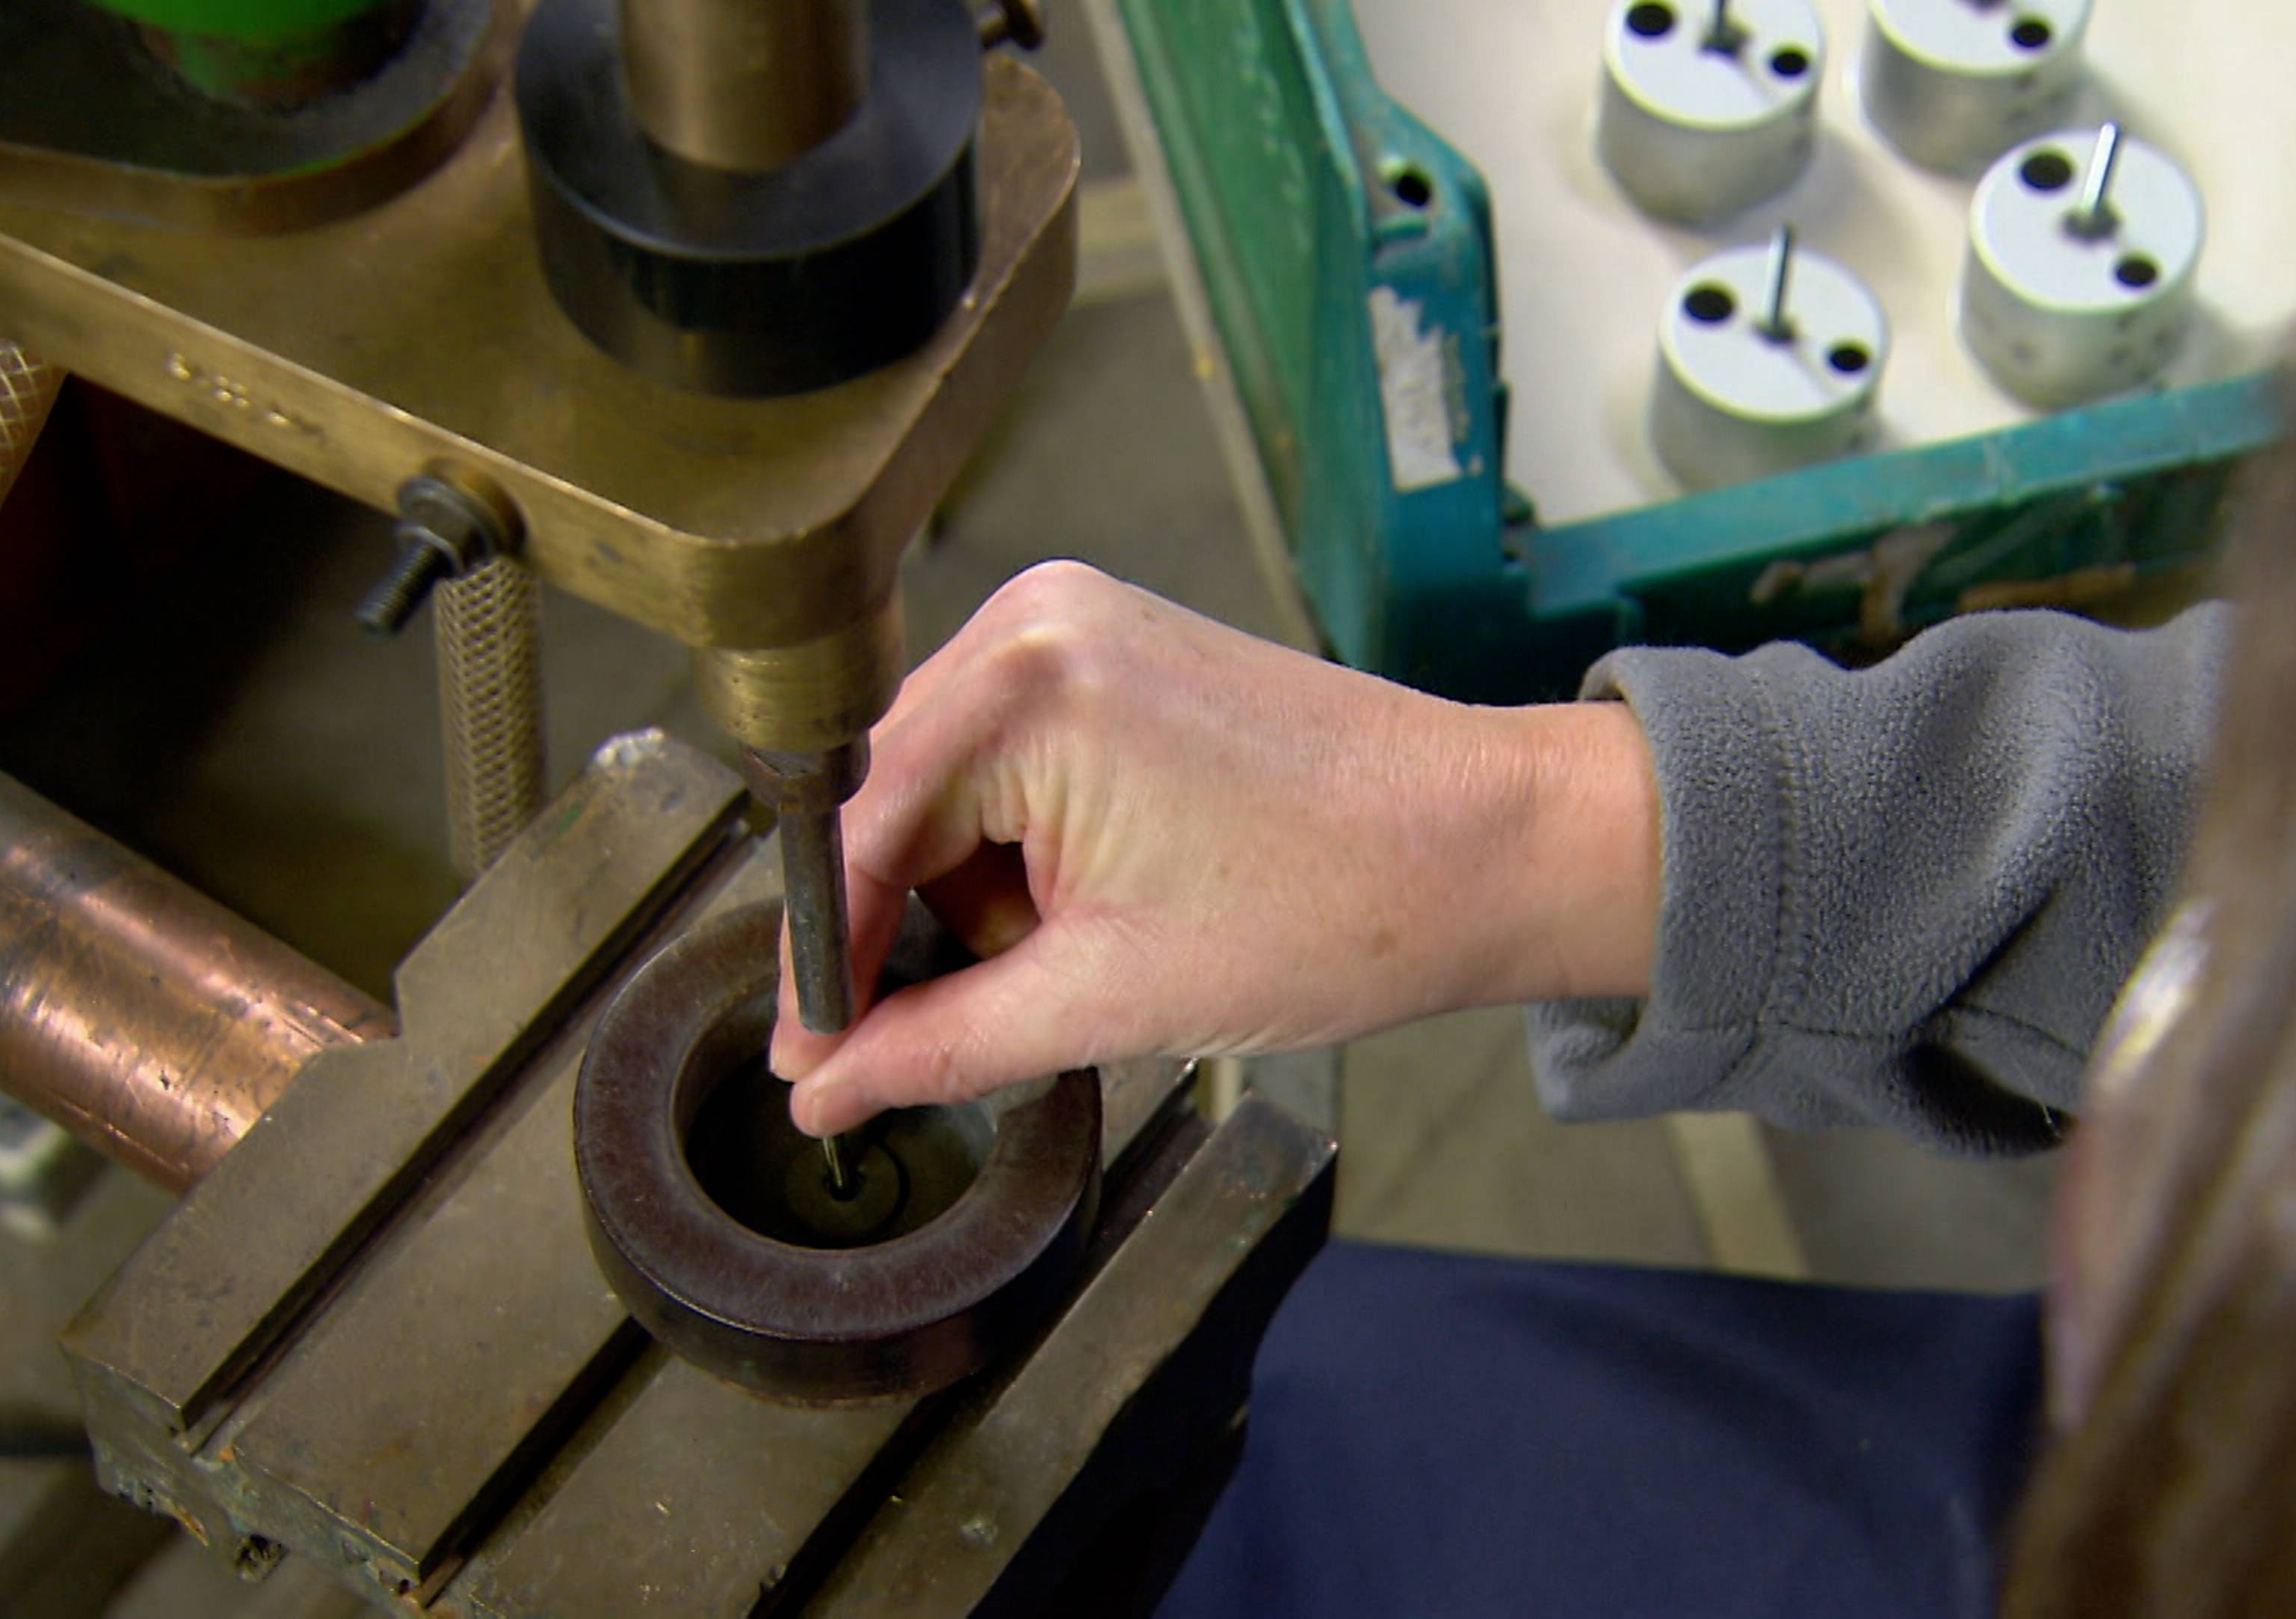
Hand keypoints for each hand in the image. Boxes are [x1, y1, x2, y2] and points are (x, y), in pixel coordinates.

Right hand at [771, 561, 1660, 1135]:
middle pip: (887, 800)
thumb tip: (825, 1086)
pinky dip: (1016, 842)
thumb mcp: (1109, 998)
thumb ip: (939, 1043)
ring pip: (942, 785)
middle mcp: (1033, 620)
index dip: (823, 961)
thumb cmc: (1341, 904)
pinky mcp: (1114, 644)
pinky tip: (1084, 905)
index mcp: (1024, 684)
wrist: (1487, 846)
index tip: (808, 1056)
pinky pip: (1004, 753)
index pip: (852, 835)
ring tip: (1071, 957)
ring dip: (966, 888)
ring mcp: (1076, 620)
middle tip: (926, 1038)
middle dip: (900, 925)